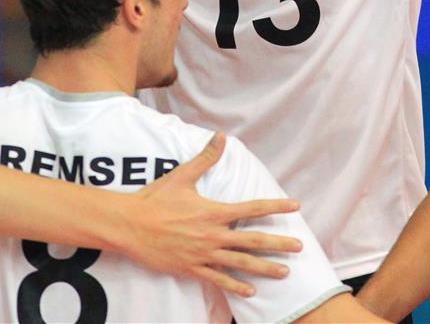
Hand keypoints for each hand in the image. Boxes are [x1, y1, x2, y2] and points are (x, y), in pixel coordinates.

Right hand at [126, 132, 301, 296]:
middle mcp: (212, 235)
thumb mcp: (182, 176)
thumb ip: (205, 158)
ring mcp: (203, 254)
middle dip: (278, 244)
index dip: (276, 207)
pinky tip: (250, 292)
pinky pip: (218, 279)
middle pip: (253, 240)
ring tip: (284, 272)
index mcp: (213, 212)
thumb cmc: (155, 200)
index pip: (252, 208)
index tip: (295, 206)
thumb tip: (221, 136)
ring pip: (240, 264)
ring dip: (264, 268)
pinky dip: (235, 286)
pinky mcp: (191, 268)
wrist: (129, 226)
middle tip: (299, 247)